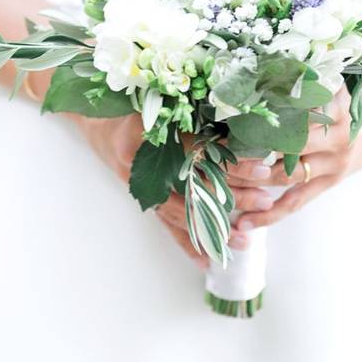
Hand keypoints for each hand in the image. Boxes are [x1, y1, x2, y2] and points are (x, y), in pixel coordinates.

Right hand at [70, 113, 272, 268]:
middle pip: (198, 186)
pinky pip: (167, 225)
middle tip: (265, 203)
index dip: (235, 162)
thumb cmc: (129, 105)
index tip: (263, 167)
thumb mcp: (160, 100)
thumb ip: (194, 111)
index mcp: (154, 136)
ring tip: (244, 241)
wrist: (96, 121)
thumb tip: (243, 121)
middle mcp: (148, 166)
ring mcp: (144, 186)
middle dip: (235, 197)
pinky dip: (186, 243)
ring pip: (186, 212)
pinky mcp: (144, 198)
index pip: (204, 153)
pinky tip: (205, 261)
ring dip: (215, 227)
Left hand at [228, 78, 361, 229]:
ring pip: (282, 174)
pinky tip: (243, 223)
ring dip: (247, 179)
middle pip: (279, 143)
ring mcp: (334, 161)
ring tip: (215, 183)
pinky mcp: (330, 183)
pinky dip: (268, 215)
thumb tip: (249, 67)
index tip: (223, 115)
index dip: (254, 112)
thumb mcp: (326, 79)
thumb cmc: (342, 96)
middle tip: (210, 151)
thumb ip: (296, 77)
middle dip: (243, 149)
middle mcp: (334, 132)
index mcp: (331, 100)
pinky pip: (295, 202)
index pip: (285, 107)